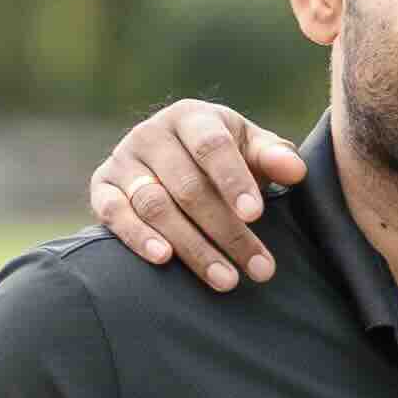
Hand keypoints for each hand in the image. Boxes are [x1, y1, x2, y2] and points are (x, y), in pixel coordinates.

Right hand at [86, 102, 305, 289]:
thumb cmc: (224, 157)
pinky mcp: (101, 186)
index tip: (256, 216)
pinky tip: (163, 259)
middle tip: (259, 269)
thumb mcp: (251, 150)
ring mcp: (123, 159)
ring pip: (155, 205)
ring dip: (192, 246)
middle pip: (188, 186)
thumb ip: (274, 157)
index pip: (212, 146)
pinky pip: (113, 213)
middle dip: (227, 231)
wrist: (173, 159)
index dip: (234, 181)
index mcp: (192, 117)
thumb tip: (295, 170)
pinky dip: (136, 236)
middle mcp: (152, 134)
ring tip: (226, 279)